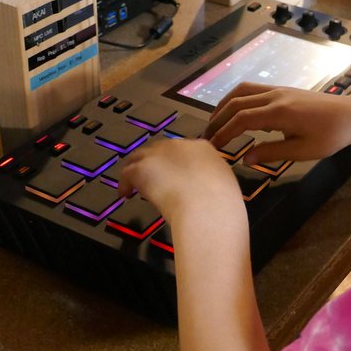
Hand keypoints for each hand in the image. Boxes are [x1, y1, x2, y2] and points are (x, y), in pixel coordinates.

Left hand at [117, 136, 243, 222]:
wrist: (207, 205)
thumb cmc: (221, 200)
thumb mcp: (225, 182)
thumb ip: (213, 177)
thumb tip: (208, 183)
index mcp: (202, 148)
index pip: (183, 150)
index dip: (176, 163)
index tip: (174, 175)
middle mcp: (178, 145)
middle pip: (159, 150)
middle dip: (156, 164)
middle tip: (155, 180)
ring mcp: (158, 155)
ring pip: (140, 157)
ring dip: (138, 170)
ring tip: (136, 185)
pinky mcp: (141, 169)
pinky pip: (127, 173)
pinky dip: (125, 184)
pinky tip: (126, 194)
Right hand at [207, 83, 350, 164]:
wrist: (350, 115)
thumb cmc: (330, 137)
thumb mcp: (302, 151)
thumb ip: (272, 153)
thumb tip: (245, 159)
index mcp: (280, 113)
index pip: (241, 120)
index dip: (224, 133)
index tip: (212, 148)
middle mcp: (275, 96)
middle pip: (235, 103)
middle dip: (217, 120)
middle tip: (206, 138)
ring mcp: (278, 90)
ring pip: (241, 91)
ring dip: (224, 106)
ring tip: (214, 124)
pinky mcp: (282, 90)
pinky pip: (251, 90)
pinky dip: (236, 100)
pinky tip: (234, 114)